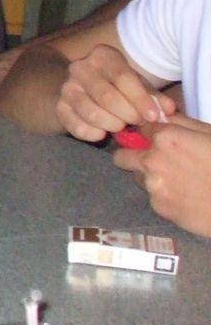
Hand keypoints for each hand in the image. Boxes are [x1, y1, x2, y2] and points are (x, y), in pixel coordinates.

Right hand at [56, 44, 175, 141]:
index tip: (153, 116)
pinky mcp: (59, 108)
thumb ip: (154, 97)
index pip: (122, 77)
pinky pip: (77, 127)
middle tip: (138, 123)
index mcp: (102, 56)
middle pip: (107, 96)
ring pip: (91, 113)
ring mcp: (66, 88)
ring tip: (121, 126)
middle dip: (128, 114)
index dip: (140, 99)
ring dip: (112, 125)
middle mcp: (80, 68)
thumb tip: (168, 109)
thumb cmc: (119, 86)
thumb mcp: (138, 85)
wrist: (85, 88)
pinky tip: (102, 133)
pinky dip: (94, 134)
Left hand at [111, 115, 210, 235]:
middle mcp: (152, 160)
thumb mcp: (210, 134)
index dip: (148, 133)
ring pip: (137, 178)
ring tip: (178, 181)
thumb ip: (182, 124)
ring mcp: (154, 186)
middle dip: (133, 155)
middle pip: (122, 156)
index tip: (154, 138)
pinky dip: (164, 196)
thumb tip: (161, 115)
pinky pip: (153, 198)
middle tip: (155, 160)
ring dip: (149, 177)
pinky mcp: (160, 209)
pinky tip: (187, 197)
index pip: (139, 128)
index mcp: (166, 138)